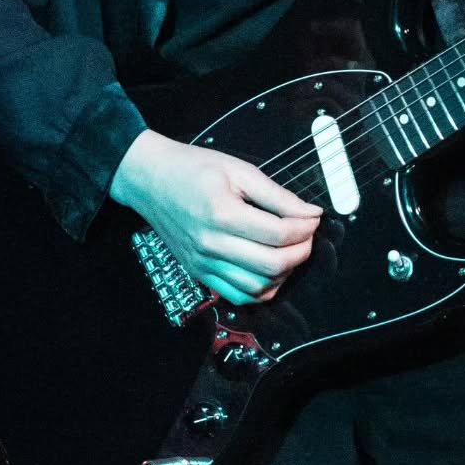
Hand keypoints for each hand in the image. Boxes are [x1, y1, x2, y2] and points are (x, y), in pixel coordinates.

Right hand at [109, 130, 321, 304]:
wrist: (151, 180)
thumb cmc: (194, 168)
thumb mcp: (240, 170)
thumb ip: (277, 195)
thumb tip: (310, 213)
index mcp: (222, 214)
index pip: (278, 234)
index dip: (305, 228)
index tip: (314, 216)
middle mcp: (211, 245)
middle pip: (272, 265)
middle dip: (301, 251)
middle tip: (307, 233)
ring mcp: (204, 263)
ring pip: (257, 288)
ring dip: (284, 273)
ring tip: (291, 250)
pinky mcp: (199, 273)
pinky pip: (238, 296)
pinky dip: (261, 289)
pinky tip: (271, 269)